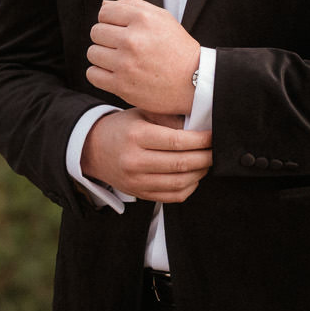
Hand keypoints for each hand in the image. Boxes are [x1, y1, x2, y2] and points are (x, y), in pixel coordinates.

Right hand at [82, 110, 212, 203]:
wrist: (93, 149)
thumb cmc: (123, 128)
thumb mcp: (142, 113)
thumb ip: (169, 119)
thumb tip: (200, 125)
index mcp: (136, 136)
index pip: (177, 141)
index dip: (201, 140)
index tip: (213, 136)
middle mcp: (134, 161)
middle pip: (181, 163)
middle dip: (206, 157)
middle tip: (216, 150)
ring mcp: (136, 181)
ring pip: (180, 183)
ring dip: (200, 173)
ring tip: (207, 162)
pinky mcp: (140, 194)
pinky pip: (173, 196)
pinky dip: (189, 187)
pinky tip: (194, 176)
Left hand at [87, 0, 201, 116]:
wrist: (194, 82)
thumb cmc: (178, 49)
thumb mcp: (162, 18)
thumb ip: (132, 6)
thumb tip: (103, 5)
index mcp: (142, 19)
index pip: (104, 12)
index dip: (111, 21)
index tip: (121, 30)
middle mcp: (132, 40)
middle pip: (96, 32)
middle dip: (106, 39)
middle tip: (122, 47)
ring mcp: (126, 64)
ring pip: (92, 53)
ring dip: (103, 57)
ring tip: (119, 61)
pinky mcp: (121, 86)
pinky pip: (92, 74)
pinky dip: (100, 74)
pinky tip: (114, 73)